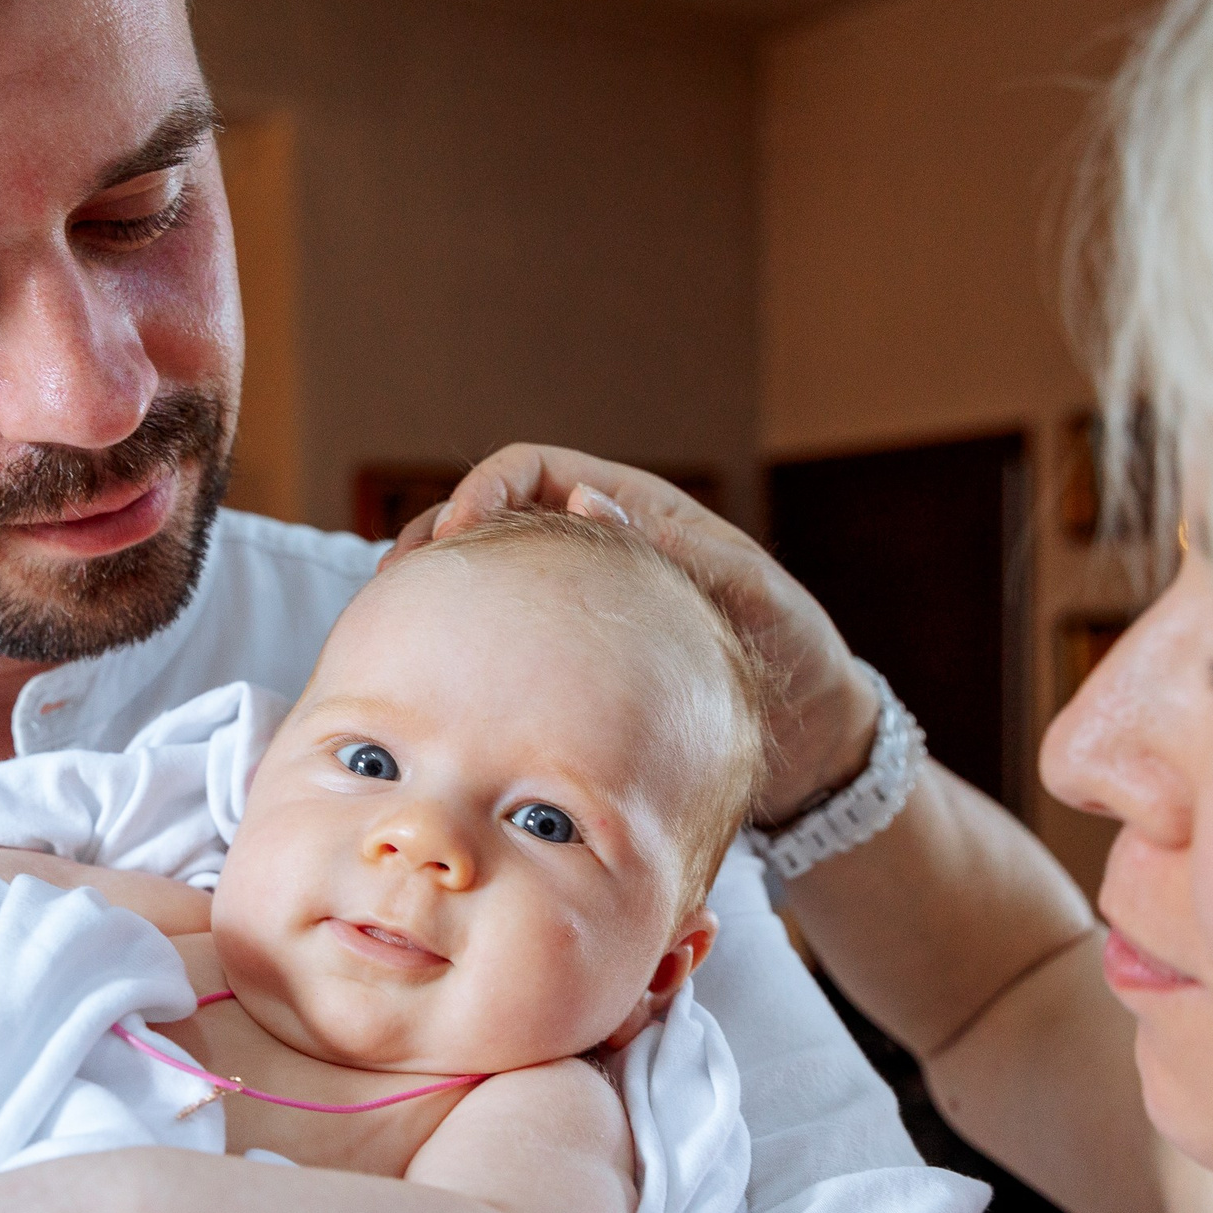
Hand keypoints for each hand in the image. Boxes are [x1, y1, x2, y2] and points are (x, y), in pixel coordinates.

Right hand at [387, 444, 880, 820]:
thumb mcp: (748, 594)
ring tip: (395, 625)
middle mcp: (596, 550)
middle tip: (397, 581)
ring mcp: (578, 611)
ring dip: (439, 595)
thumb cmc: (794, 653)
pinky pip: (507, 649)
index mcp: (634, 512)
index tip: (457, 533)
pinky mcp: (571, 670)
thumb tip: (587, 502)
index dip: (486, 488)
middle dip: (435, 538)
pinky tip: (437, 683)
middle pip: (492, 521)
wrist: (817, 741)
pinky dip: (465, 654)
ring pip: (489, 585)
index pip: (536, 472)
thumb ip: (677, 551)